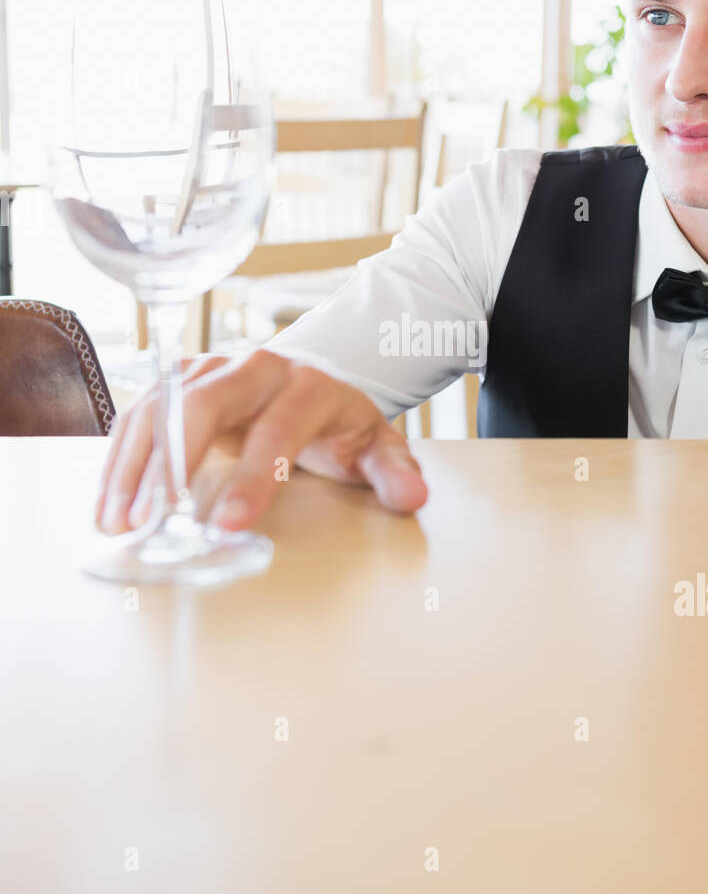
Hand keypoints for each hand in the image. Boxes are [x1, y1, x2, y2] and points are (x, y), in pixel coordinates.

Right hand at [95, 350, 428, 533]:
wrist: (312, 381)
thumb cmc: (339, 423)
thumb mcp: (376, 445)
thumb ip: (393, 471)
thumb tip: (412, 495)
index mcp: (307, 385)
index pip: (277, 429)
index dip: (252, 477)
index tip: (226, 526)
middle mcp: (253, 367)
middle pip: (203, 402)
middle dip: (174, 461)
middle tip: (152, 521)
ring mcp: (210, 369)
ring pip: (162, 405)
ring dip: (136, 464)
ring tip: (120, 522)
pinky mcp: (178, 382)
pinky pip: (140, 413)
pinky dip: (121, 458)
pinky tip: (110, 503)